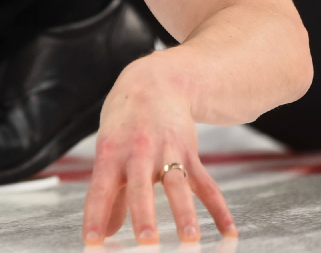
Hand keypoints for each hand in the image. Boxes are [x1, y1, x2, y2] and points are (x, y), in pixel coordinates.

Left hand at [81, 57, 236, 245]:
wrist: (154, 83)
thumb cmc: (125, 125)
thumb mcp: (109, 153)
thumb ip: (108, 195)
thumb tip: (104, 233)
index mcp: (110, 155)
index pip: (99, 190)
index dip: (95, 216)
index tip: (92, 242)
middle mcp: (137, 153)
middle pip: (140, 187)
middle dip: (144, 215)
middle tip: (146, 242)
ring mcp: (166, 152)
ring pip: (176, 185)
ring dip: (184, 213)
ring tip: (190, 238)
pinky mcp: (189, 153)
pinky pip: (205, 184)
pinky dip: (218, 208)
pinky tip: (228, 231)